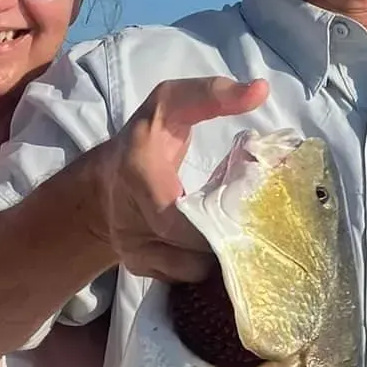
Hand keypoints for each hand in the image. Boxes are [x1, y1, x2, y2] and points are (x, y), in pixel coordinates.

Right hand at [91, 76, 268, 280]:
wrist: (106, 184)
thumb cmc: (148, 137)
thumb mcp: (173, 103)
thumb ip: (213, 95)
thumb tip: (260, 90)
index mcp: (138, 171)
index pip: (176, 213)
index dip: (213, 221)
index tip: (244, 210)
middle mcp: (129, 218)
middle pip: (191, 246)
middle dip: (226, 237)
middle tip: (253, 224)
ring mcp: (133, 249)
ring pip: (191, 268)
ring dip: (218, 253)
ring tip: (233, 231)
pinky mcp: (139, 268)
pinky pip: (183, 276)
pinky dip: (203, 262)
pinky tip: (212, 244)